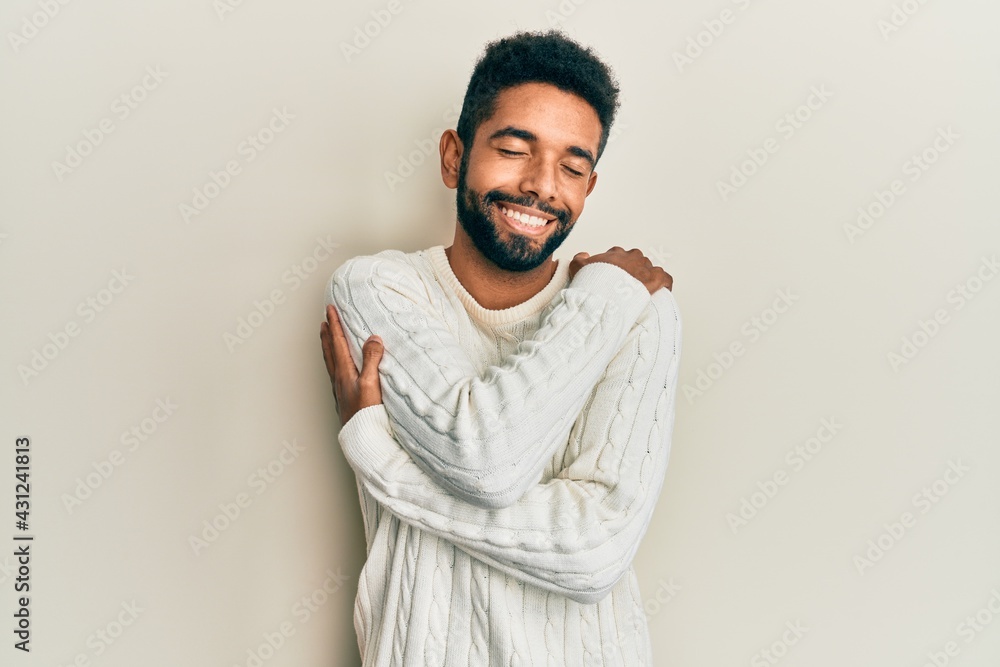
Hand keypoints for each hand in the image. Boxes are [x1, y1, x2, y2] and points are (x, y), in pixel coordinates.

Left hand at [320, 304, 384, 424]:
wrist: (362, 438)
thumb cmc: (366, 414)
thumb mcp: (371, 383)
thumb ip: (371, 360)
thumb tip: (373, 338)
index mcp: (344, 372)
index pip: (338, 342)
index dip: (334, 324)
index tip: (330, 309)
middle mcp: (339, 379)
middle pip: (330, 351)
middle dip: (328, 334)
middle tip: (324, 320)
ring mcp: (341, 390)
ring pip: (331, 362)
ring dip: (329, 347)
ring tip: (328, 338)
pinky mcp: (345, 398)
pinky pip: (336, 373)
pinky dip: (335, 362)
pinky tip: (341, 367)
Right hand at [568, 247, 672, 293]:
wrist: (606, 293)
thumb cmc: (594, 282)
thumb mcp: (578, 267)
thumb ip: (579, 259)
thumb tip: (583, 255)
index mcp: (616, 253)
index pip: (619, 255)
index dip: (616, 267)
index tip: (613, 276)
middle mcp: (632, 257)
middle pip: (636, 261)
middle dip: (632, 271)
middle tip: (626, 285)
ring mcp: (645, 268)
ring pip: (650, 269)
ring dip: (646, 277)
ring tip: (641, 289)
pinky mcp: (656, 279)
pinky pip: (665, 279)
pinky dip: (664, 284)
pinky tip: (661, 290)